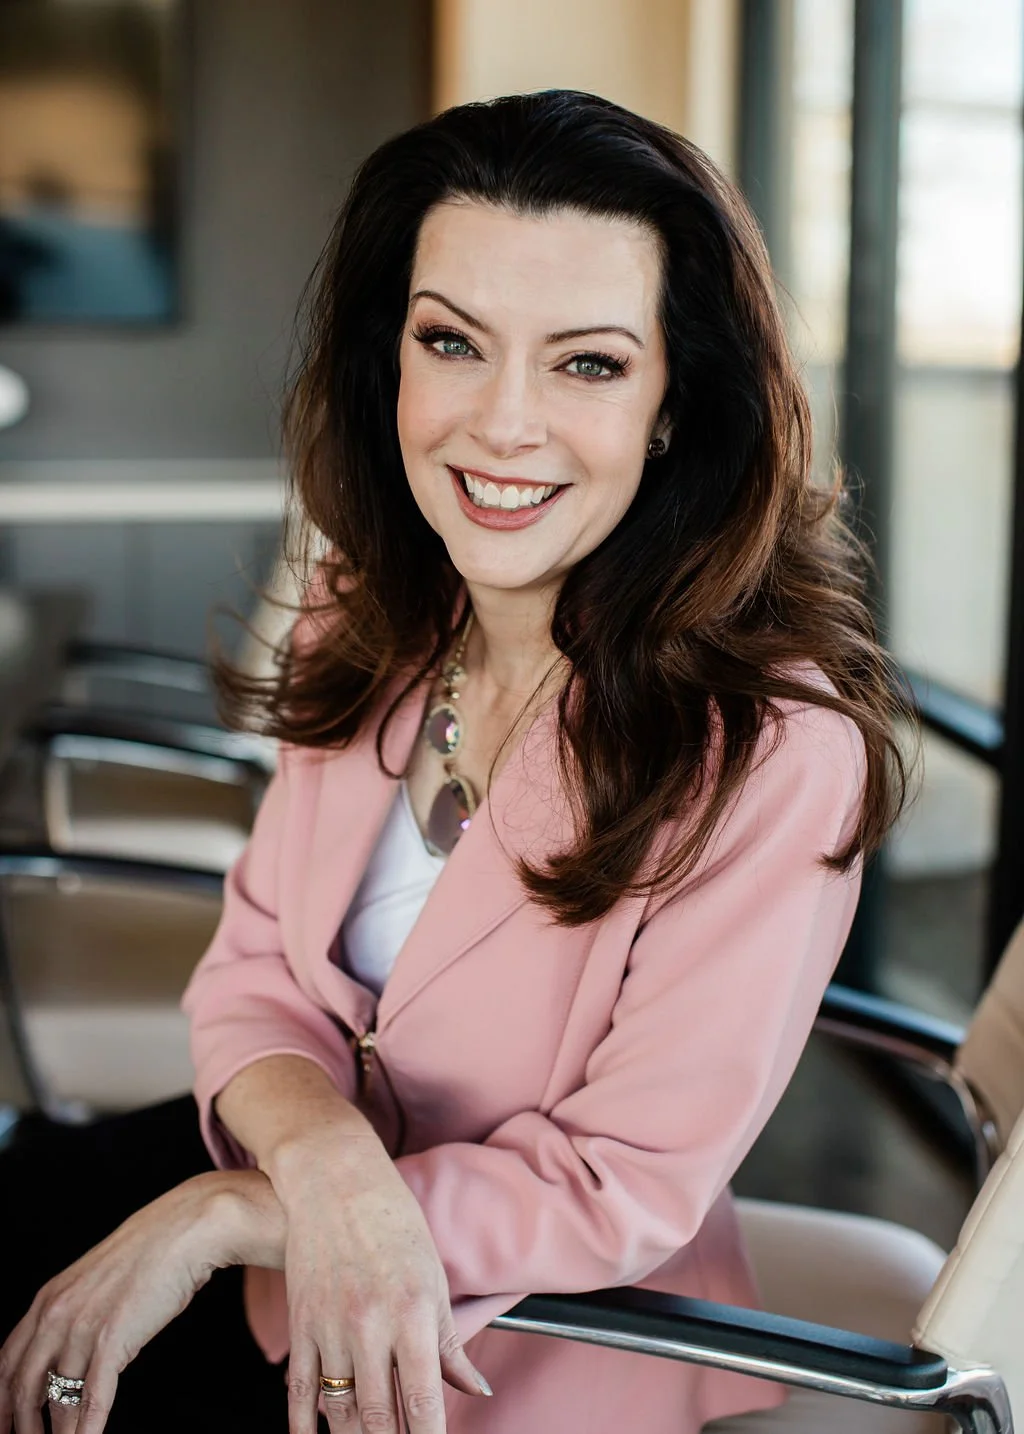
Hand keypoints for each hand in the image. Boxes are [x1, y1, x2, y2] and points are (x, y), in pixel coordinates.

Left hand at [0, 1170, 283, 1433]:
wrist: (187, 1228)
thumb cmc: (152, 1251)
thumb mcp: (98, 1280)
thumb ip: (78, 1313)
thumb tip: (74, 1352)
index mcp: (49, 1298)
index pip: (5, 1362)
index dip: (0, 1401)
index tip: (3, 1424)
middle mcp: (56, 1314)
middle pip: (22, 1387)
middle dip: (21, 1425)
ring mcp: (83, 1327)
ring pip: (56, 1399)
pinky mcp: (113, 1339)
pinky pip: (92, 1398)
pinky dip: (87, 1429)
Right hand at [269, 1130, 491, 1433]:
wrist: (336, 1181)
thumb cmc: (394, 1224)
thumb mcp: (433, 1278)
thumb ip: (450, 1343)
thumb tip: (475, 1390)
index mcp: (413, 1314)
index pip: (424, 1402)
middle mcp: (371, 1325)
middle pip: (379, 1416)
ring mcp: (330, 1326)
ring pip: (339, 1411)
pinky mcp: (301, 1322)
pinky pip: (299, 1389)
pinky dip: (304, 1425)